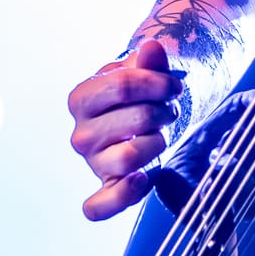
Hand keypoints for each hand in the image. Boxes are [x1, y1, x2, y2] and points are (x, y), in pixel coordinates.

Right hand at [67, 39, 184, 220]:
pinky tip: (143, 178)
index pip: (123, 86)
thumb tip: (150, 48)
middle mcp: (81, 133)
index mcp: (82, 99)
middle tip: (168, 111)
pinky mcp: (107, 187)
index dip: (158, 84)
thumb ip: (149, 60)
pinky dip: (122, 196)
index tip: (173, 85)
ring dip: (157, 143)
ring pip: (128, 157)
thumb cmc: (142, 93)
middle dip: (163, 112)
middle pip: (135, 119)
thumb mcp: (146, 71)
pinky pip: (98, 207)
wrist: (145, 117)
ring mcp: (93, 163)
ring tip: (159, 136)